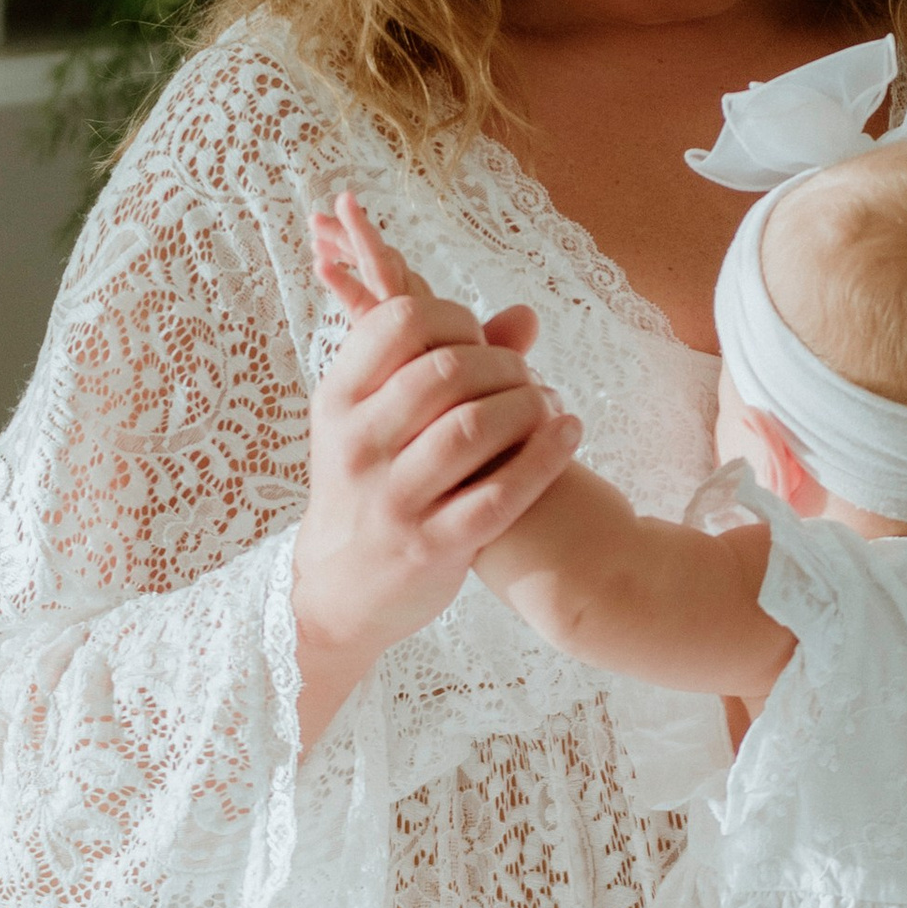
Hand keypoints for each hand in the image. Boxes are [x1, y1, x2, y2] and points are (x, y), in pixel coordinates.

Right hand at [294, 193, 581, 741]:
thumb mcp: (376, 419)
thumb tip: (527, 316)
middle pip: (446, 370)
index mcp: (339, 400)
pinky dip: (545, 458)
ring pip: (472, 427)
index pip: (402, 322)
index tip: (479, 337)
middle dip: (503, 363)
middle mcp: (359, 445)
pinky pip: (499, 496)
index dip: (455, 317)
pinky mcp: (430, 546)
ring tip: (548, 405)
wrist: (337, 591)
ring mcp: (393, 499)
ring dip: (527, 404)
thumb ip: (443, 361)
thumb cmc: (370, 485)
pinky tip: (569, 434)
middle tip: (525, 375)